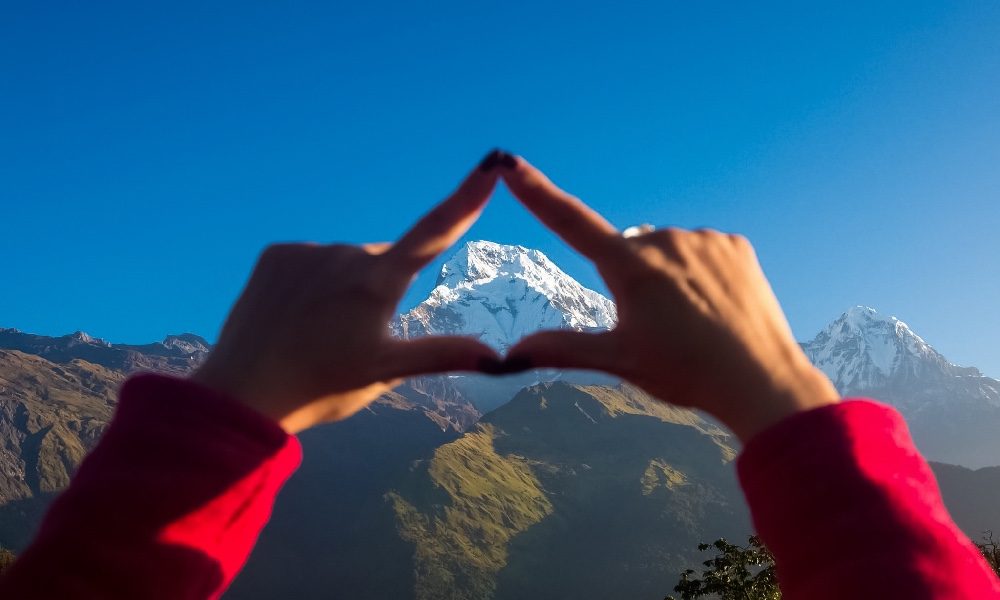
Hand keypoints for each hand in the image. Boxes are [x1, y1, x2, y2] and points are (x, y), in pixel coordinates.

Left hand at [192, 156, 506, 433]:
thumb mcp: (387, 373)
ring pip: (347, 262)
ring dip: (346, 285)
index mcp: (377, 283)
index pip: (433, 233)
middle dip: (383, 286)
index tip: (490, 166)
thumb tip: (500, 358)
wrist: (243, 394)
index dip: (464, 200)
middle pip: (384, 260)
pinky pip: (312, 261)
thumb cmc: (322, 387)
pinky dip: (313, 282)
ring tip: (321, 332)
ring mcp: (308, 252)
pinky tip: (296, 315)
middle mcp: (345, 255)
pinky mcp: (276, 254)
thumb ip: (443, 355)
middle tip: (358, 336)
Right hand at [499, 157, 839, 442]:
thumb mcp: (619, 361)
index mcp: (631, 268)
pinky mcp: (734, 244)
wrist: (761, 381)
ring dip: (668, 274)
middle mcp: (664, 240)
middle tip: (657, 326)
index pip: (570, 223)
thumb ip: (563, 349)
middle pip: (627, 252)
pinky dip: (701, 272)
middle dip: (632, 278)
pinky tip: (715, 304)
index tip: (509, 163)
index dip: (537, 193)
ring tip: (692, 320)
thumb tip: (510, 354)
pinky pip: (701, 250)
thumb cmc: (686, 373)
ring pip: (666, 251)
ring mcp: (703, 239)